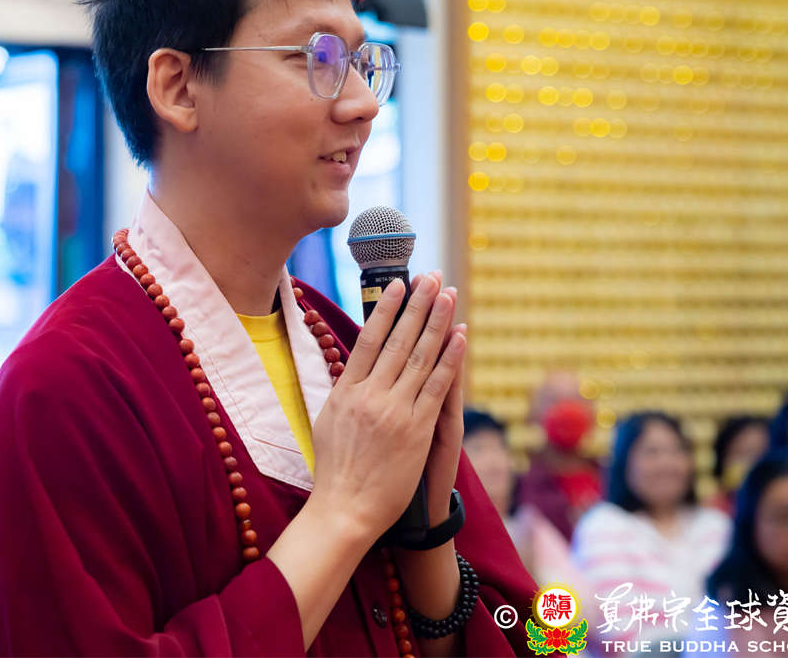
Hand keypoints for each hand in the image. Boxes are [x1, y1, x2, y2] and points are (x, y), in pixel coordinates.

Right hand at [310, 274, 463, 540]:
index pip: (368, 339)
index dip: (385, 309)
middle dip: (417, 305)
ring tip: (448, 294)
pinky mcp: (417, 429)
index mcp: (345, 391)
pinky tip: (460, 337)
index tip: (398, 285)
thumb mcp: (326, 421)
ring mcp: (395, 410)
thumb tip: (351, 367)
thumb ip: (342, 392)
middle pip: (398, 340)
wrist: (345, 509)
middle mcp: (370, 395)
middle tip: (431, 277)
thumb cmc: (334, 470)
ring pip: (420, 356)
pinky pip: (437, 386)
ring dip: (437, 322)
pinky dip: (450, 359)